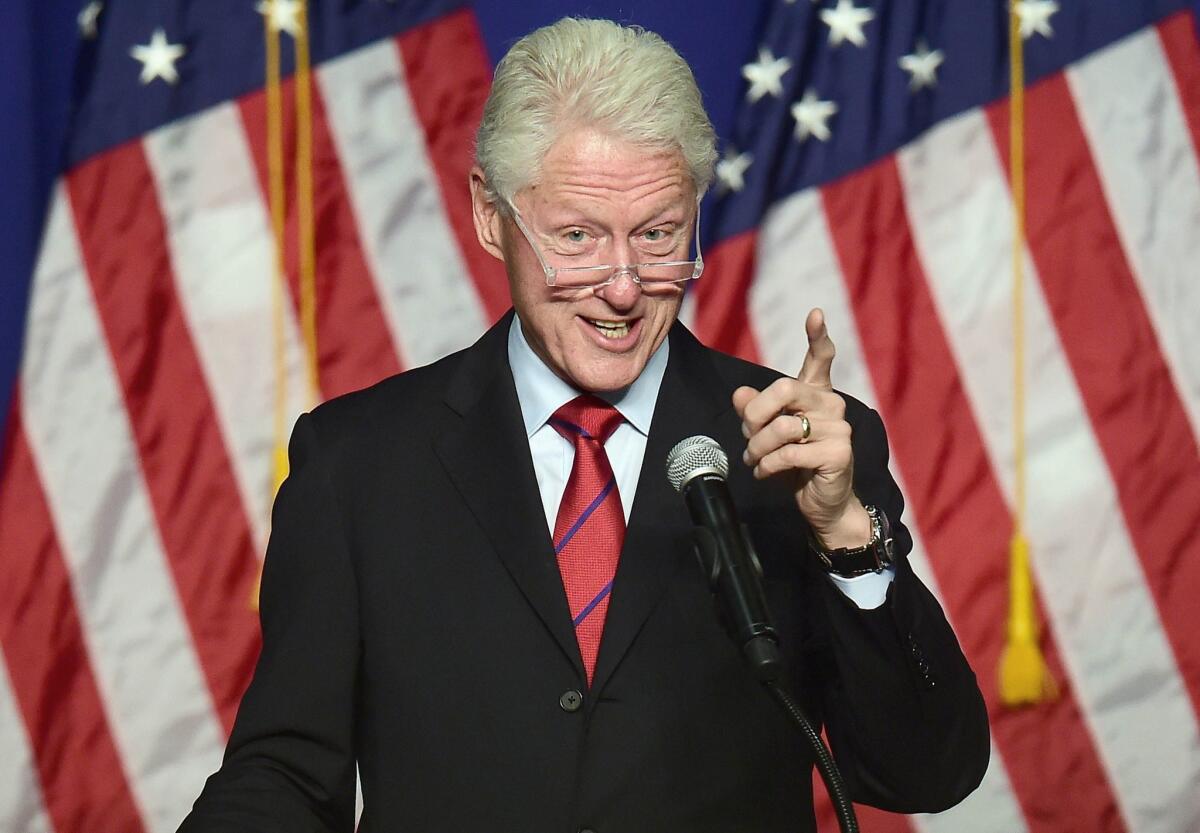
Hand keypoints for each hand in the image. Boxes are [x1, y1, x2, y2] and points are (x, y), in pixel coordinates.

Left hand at [732, 308, 870, 548]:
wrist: (820, 502)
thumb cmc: (794, 463)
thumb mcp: (768, 434)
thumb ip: (755, 412)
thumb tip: (739, 394)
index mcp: (817, 393)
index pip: (821, 358)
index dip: (818, 336)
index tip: (815, 313)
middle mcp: (832, 404)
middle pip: (784, 389)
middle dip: (755, 415)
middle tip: (747, 437)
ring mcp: (839, 428)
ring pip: (782, 426)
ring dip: (757, 447)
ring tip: (754, 459)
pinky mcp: (839, 453)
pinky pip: (790, 453)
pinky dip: (768, 465)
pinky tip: (764, 472)